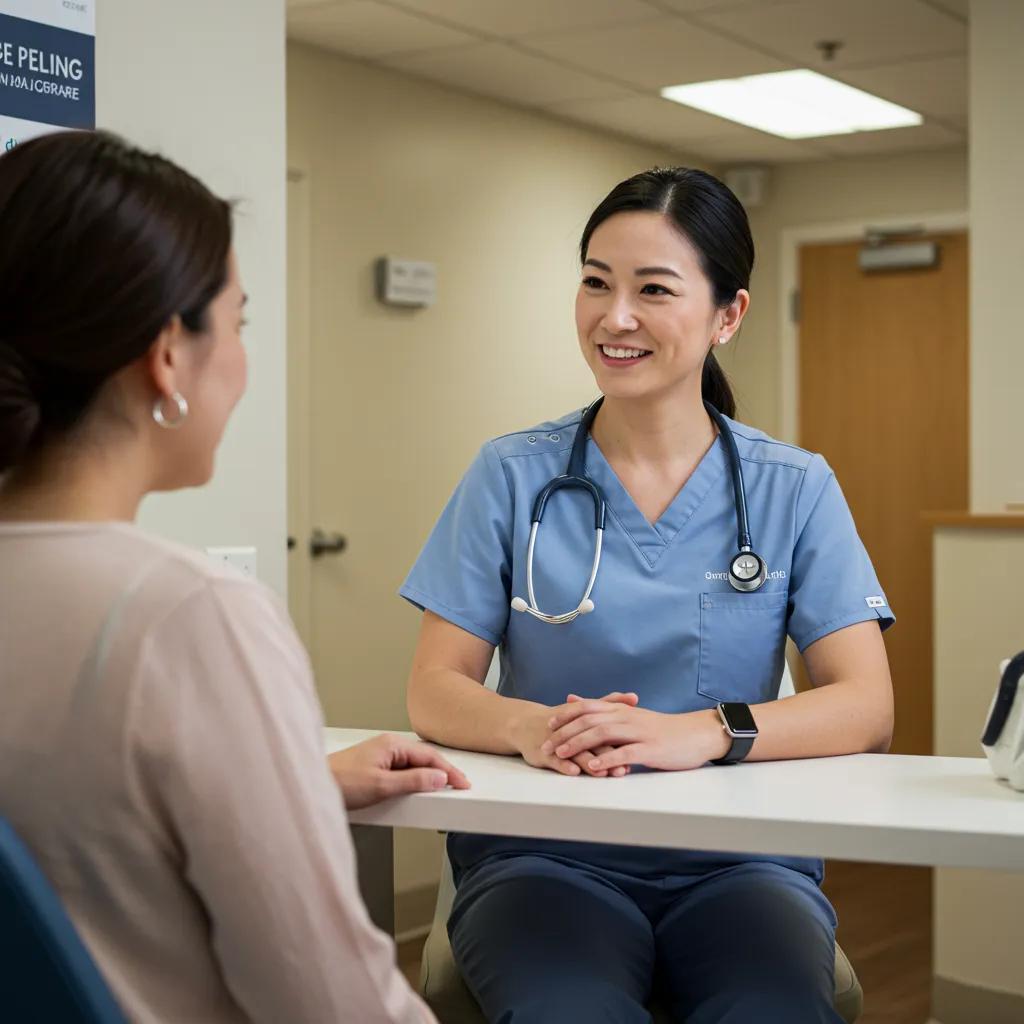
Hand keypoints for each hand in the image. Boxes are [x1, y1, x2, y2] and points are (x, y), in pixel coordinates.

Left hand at [328, 733, 470, 810]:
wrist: (314, 785)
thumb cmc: (340, 782)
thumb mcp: (382, 785)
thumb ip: (413, 781)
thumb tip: (439, 778)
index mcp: (392, 744)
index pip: (429, 756)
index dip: (449, 771)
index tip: (463, 783)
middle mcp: (388, 746)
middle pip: (423, 759)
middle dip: (442, 773)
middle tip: (459, 787)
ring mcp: (381, 756)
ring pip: (413, 765)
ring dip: (428, 777)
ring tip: (443, 790)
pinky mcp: (374, 767)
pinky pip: (402, 771)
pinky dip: (414, 780)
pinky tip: (418, 790)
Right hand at [510, 692, 638, 776]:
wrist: (526, 724)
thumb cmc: (562, 718)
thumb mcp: (585, 709)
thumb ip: (610, 703)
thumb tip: (634, 697)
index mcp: (584, 719)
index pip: (605, 727)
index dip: (620, 739)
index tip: (635, 750)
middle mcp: (571, 729)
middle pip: (592, 742)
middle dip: (608, 755)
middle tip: (624, 767)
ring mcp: (557, 742)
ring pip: (575, 753)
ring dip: (589, 762)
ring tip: (602, 772)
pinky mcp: (543, 753)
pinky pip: (554, 760)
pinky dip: (564, 765)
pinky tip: (574, 771)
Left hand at [542, 702, 729, 772]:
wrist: (696, 735)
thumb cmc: (662, 729)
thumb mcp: (630, 714)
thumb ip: (601, 709)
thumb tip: (573, 698)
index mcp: (621, 710)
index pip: (588, 708)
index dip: (566, 715)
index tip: (548, 725)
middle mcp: (627, 717)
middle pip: (589, 720)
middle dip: (565, 732)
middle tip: (547, 745)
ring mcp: (638, 733)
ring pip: (603, 734)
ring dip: (580, 744)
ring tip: (562, 754)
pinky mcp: (650, 748)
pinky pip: (625, 753)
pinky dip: (608, 759)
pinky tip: (594, 767)